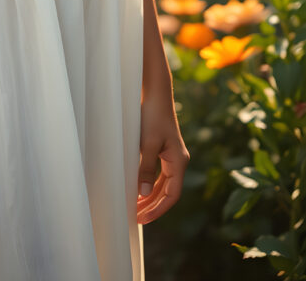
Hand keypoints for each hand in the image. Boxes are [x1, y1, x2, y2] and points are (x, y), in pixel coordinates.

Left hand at [136, 88, 189, 224]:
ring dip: (150, 196)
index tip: (143, 219)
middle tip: (135, 218)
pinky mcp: (164, 150)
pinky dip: (149, 184)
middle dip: (152, 206)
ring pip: (163, 184)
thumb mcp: (147, 144)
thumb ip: (145, 169)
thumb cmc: (152, 116)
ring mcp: (171, 156)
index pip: (171, 195)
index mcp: (178, 162)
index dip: (158, 209)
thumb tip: (142, 193)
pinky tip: (137, 189)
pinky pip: (159, 174)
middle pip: (167, 192)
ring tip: (135, 208)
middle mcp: (178, 161)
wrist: (155, 94)